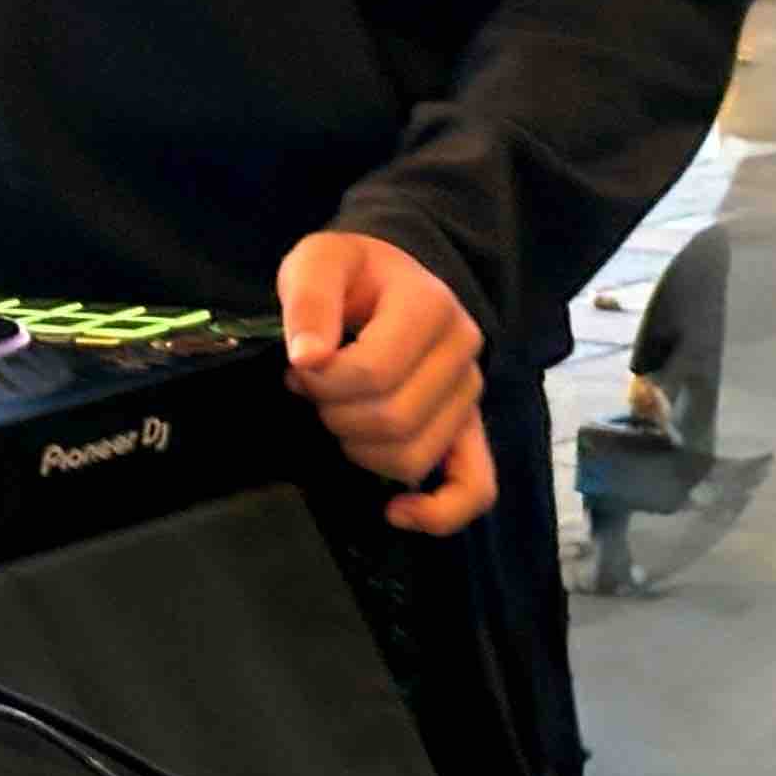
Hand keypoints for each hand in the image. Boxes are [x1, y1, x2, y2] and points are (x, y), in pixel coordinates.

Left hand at [276, 231, 494, 536]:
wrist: (388, 280)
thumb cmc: (351, 275)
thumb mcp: (318, 262)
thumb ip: (309, 300)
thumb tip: (307, 358)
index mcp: (431, 305)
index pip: (373, 371)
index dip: (323, 381)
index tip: (300, 365)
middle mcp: (464, 351)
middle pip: (393, 420)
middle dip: (335, 414)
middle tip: (314, 390)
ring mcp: (472, 395)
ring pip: (414, 458)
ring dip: (360, 450)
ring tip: (340, 413)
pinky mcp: (471, 431)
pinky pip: (476, 488)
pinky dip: (437, 513)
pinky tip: (395, 510)